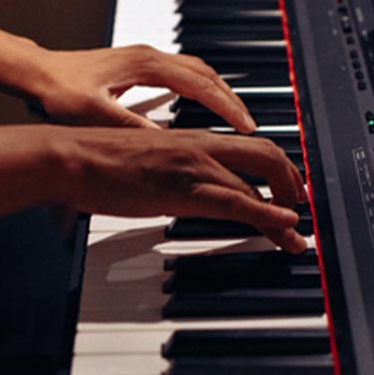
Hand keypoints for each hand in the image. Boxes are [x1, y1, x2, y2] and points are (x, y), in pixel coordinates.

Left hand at [34, 45, 255, 131]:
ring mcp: (148, 59)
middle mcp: (152, 57)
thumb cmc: (61, 90)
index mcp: (147, 65)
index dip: (227, 107)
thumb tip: (170, 142)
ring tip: (236, 115)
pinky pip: (186, 73)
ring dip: (221, 91)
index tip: (247, 126)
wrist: (38, 73)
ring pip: (199, 71)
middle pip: (208, 74)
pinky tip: (206, 103)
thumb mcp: (98, 114)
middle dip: (232, 99)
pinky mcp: (142, 66)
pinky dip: (204, 88)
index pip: (201, 85)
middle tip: (251, 123)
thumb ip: (135, 127)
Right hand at [57, 127, 307, 252]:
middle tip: (302, 208)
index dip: (281, 169)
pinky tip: (284, 225)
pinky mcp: (183, 190)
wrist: (71, 157)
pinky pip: (236, 202)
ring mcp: (195, 167)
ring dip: (285, 211)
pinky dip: (266, 215)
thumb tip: (197, 190)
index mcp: (196, 139)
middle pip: (268, 156)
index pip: (253, 148)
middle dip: (293, 183)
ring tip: (295, 235)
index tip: (290, 190)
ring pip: (258, 183)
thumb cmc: (104, 161)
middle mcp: (203, 147)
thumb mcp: (154, 162)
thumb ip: (182, 172)